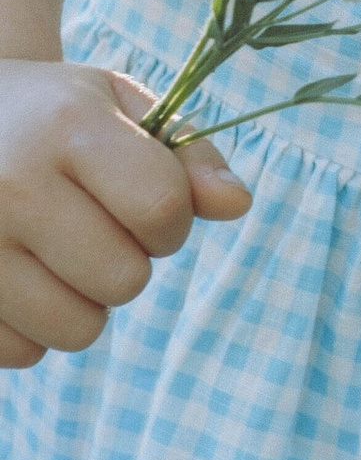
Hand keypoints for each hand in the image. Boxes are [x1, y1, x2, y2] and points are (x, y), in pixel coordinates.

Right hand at [0, 61, 248, 367]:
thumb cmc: (53, 117)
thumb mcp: (118, 106)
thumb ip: (187, 155)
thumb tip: (238, 204)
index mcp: (65, 127)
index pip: (162, 209)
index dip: (172, 221)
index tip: (149, 207)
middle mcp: (12, 185)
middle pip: (125, 280)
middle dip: (129, 262)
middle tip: (95, 228)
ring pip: (76, 329)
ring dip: (85, 302)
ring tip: (60, 255)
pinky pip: (23, 353)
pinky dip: (34, 327)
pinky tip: (21, 277)